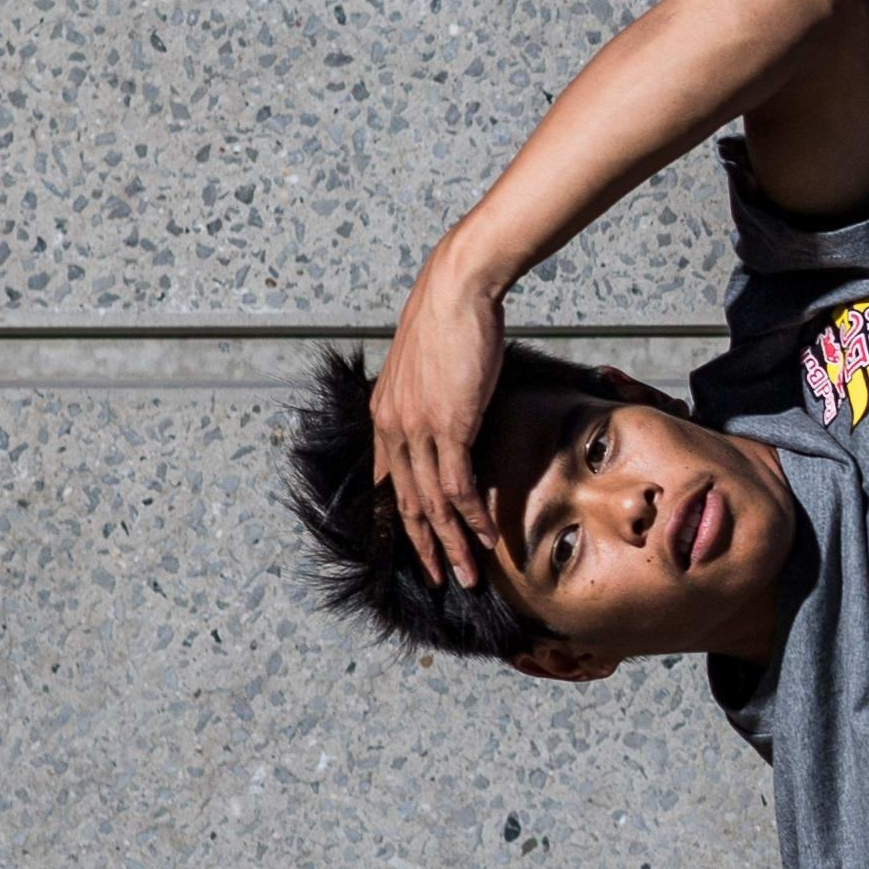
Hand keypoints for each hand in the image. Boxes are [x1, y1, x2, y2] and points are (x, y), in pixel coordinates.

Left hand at [371, 260, 512, 592]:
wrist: (457, 290)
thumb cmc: (450, 320)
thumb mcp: (429, 368)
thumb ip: (433, 400)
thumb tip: (453, 415)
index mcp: (384, 416)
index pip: (389, 484)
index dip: (404, 521)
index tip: (420, 547)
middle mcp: (392, 427)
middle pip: (407, 504)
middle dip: (425, 547)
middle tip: (443, 577)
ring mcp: (417, 429)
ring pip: (430, 504)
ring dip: (451, 544)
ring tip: (468, 573)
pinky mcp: (448, 426)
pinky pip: (457, 485)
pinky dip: (471, 517)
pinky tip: (485, 538)